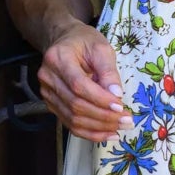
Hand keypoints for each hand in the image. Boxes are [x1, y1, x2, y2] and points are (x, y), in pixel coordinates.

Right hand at [38, 22, 131, 140]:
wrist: (64, 41)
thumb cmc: (84, 42)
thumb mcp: (101, 48)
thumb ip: (109, 71)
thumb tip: (116, 96)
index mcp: (58, 58)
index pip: (78, 85)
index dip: (100, 99)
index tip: (120, 106)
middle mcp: (48, 77)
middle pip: (75, 105)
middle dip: (104, 116)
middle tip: (127, 120)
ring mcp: (47, 93)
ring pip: (72, 119)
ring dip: (99, 127)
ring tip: (121, 127)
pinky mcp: (52, 104)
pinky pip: (70, 124)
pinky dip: (90, 132)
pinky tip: (108, 133)